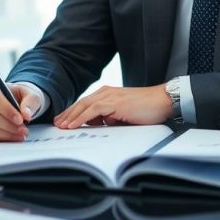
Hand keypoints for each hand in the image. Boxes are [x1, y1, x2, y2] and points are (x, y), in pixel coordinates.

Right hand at [0, 81, 42, 141]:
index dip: (7, 110)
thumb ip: (30, 102)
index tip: (20, 119)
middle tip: (23, 129)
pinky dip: (1, 138)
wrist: (16, 104)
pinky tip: (13, 137)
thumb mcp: (31, 95)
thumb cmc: (21, 97)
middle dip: (8, 124)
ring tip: (21, 134)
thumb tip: (26, 114)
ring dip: (6, 133)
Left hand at [53, 85, 171, 128]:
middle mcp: (106, 92)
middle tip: (56, 124)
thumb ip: (110, 117)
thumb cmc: (147, 109)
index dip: (72, 112)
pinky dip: (81, 118)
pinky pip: (93, 111)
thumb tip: (99, 124)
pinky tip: (73, 125)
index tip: (63, 121)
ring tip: (61, 127)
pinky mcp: (115, 102)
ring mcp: (110, 96)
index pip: (85, 103)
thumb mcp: (124, 114)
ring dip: (71, 117)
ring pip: (84, 106)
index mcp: (108, 94)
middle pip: (81, 103)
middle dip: (67, 114)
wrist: (163, 101)